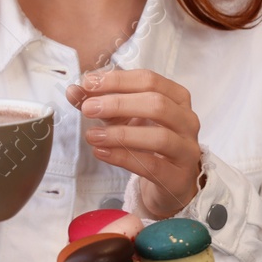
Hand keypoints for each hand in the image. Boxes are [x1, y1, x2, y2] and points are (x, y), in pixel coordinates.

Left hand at [68, 69, 201, 217]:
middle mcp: (188, 120)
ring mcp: (187, 149)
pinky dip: (124, 158)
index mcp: (177, 98)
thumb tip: (74, 90)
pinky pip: (153, 165)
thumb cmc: (148, 143)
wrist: (171, 181)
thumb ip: (101, 104)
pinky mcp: (179, 176)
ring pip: (159, 137)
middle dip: (119, 104)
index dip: (118, 80)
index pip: (150, 80)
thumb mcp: (124, 119)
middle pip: (157, 104)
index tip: (88, 83)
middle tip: (88, 108)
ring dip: (122, 134)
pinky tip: (101, 152)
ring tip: (91, 135)